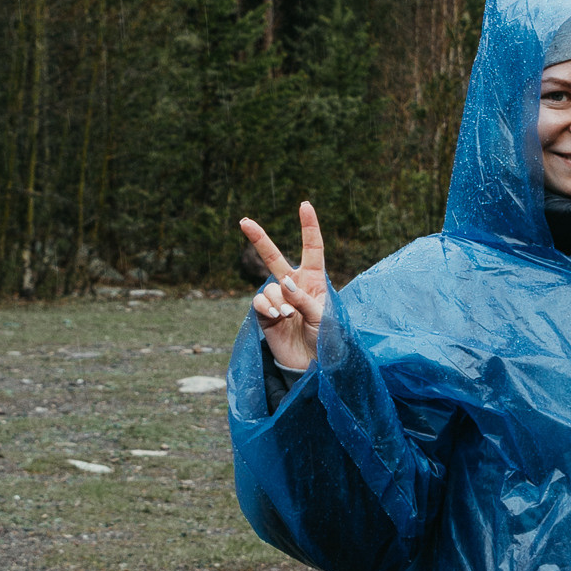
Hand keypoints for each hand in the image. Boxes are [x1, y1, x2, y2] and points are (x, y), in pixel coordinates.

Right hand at [239, 200, 327, 376]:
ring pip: (270, 287)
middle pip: (274, 257)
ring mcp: (277, 300)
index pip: (312, 249)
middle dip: (258, 239)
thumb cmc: (326, 339)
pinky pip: (260, 303)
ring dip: (279, 300)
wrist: (312, 365)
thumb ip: (304, 298)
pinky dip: (268, 308)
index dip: (308, 226)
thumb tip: (283, 283)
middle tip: (243, 221)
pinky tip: (277, 318)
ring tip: (289, 316)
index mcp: (314, 280)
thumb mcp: (323, 316)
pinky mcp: (265, 315)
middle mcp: (293, 286)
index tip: (304, 204)